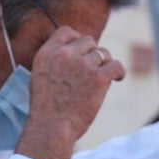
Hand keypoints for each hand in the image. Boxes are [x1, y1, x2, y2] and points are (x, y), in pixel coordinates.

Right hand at [16, 28, 124, 158]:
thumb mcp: (39, 76)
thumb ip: (53, 61)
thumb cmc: (45, 108)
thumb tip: (72, 53)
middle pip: (88, 40)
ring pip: (102, 53)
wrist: (51, 126)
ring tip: (100, 77)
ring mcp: (83, 65)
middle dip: (90, 52)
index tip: (79, 51)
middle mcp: (65, 55)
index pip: (66, 31)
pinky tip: (116, 78)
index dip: (75, 40)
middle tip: (90, 67)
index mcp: (47, 53)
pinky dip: (118, 72)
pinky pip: (116, 66)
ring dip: (103, 64)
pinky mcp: (99, 77)